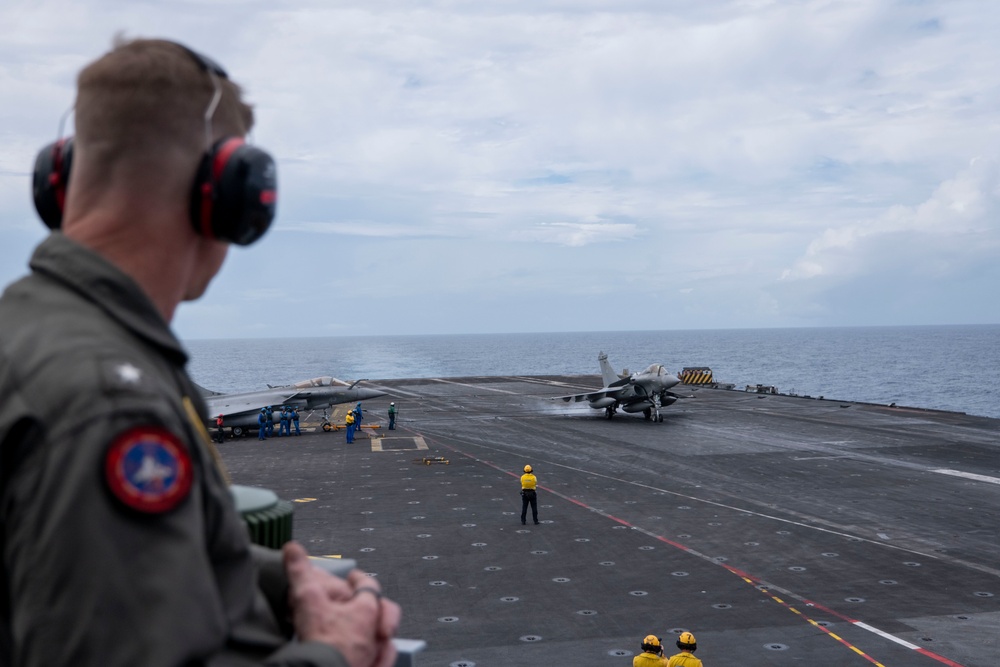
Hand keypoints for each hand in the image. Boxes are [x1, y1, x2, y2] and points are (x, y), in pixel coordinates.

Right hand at [283, 541, 400, 666]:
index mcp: (366, 609)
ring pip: (383, 639)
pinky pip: (382, 661)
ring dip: (374, 632)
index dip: (359, 578)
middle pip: (381, 612)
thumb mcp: (307, 600)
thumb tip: (293, 549)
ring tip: (365, 631)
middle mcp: (375, 632)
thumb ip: (301, 573)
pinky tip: (370, 657)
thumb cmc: (323, 643)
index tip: (353, 576)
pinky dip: (377, 657)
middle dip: (372, 606)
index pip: (369, 585)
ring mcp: (374, 654)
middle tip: (360, 605)